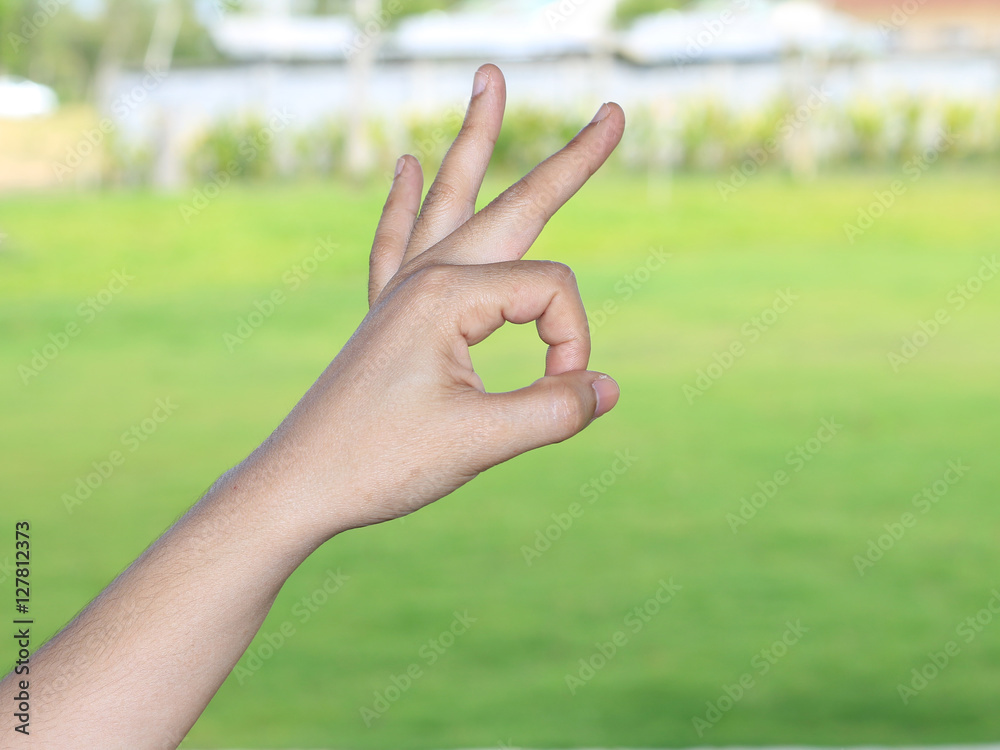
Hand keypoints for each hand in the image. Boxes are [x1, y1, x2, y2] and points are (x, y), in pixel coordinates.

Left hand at [232, 65, 624, 542]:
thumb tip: (608, 388)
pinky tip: (401, 166)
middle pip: (514, 204)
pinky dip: (404, 203)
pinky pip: (397, 241)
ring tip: (489, 82)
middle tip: (613, 114)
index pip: (552, 293)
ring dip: (475, 144)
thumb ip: (556, 410)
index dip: (572, 347)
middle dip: (570, 162)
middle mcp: (425, 277)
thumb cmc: (380, 462)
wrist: (299, 486)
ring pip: (449, 201)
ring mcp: (401, 291)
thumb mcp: (481, 441)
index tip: (558, 397)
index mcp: (448, 293)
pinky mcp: (388, 315)